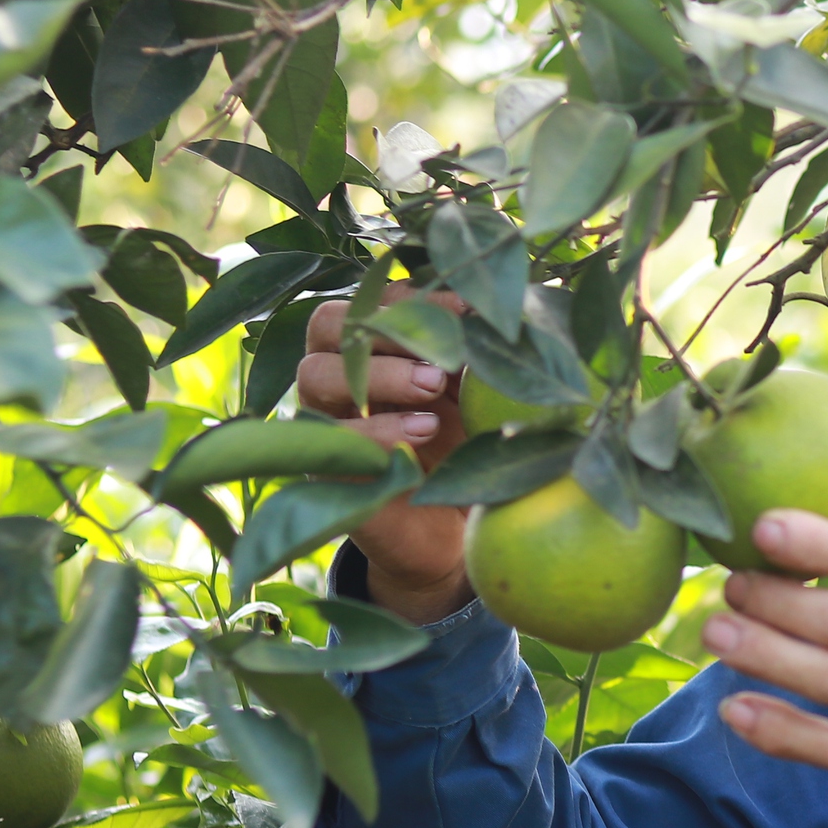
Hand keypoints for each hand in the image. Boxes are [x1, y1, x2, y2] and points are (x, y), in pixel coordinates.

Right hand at [296, 286, 472, 624]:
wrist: (458, 531)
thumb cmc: (470, 448)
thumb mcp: (479, 394)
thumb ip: (479, 352)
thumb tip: (511, 304)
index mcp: (377, 349)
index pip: (371, 300)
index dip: (413, 296)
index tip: (467, 307)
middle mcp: (340, 377)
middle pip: (327, 323)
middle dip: (387, 329)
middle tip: (443, 355)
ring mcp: (325, 421)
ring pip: (316, 373)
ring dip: (380, 374)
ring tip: (434, 389)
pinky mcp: (326, 469)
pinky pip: (331, 437)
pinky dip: (378, 428)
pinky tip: (425, 429)